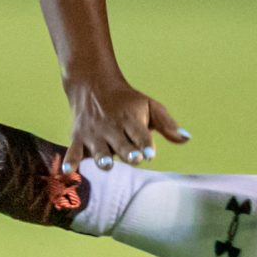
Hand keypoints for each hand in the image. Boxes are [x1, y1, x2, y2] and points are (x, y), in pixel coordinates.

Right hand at [64, 72, 187, 167]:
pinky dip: (71, 161)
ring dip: (103, 157)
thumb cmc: (127, 101)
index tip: (150, 153)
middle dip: (128, 151)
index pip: (140, 134)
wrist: (92, 84)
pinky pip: (74, 151)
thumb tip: (187, 138)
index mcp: (132, 120)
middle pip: (121, 144)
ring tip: (107, 164)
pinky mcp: (79, 138)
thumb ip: (167, 124)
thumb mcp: (149, 106)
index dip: (145, 144)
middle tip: (135, 158)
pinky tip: (69, 172)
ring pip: (99, 150)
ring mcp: (95, 135)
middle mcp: (113, 129)